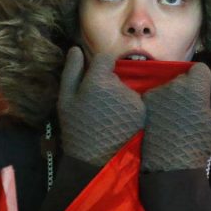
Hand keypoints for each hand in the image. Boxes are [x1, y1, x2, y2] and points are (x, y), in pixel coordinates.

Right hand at [57, 47, 145, 166]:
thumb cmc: (76, 129)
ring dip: (118, 98)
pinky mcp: (144, 113)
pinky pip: (135, 103)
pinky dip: (128, 109)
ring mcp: (134, 100)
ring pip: (126, 89)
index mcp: (99, 80)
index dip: (99, 67)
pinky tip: (119, 124)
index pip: (105, 58)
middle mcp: (120, 86)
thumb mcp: (66, 100)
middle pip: (116, 75)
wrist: (96, 161)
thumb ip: (72, 72)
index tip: (94, 81)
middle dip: (108, 85)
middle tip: (98, 106)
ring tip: (108, 118)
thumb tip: (76, 49)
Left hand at [142, 63, 210, 171]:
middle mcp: (174, 82)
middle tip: (191, 111)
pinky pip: (158, 93)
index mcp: (195, 85)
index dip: (205, 83)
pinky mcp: (146, 101)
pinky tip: (165, 118)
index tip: (204, 100)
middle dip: (190, 87)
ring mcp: (157, 91)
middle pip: (185, 76)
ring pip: (171, 85)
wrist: (170, 163)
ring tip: (178, 117)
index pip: (201, 68)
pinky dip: (162, 102)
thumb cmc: (200, 140)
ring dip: (176, 95)